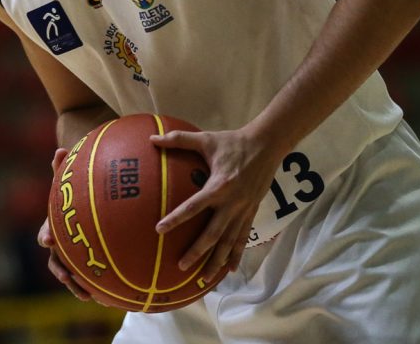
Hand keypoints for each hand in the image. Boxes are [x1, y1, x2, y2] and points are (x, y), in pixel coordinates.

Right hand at [38, 147, 91, 300]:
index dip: (46, 236)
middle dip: (62, 272)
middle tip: (69, 278)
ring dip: (77, 286)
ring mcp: (73, 254)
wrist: (79, 200)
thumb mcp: (70, 177)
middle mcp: (61, 243)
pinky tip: (112, 296)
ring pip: (72, 274)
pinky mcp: (86, 262)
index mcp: (54, 225)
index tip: (48, 240)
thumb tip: (60, 150)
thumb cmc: (75, 187)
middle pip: (56, 260)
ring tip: (89, 297)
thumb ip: (64, 168)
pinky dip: (98, 287)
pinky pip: (91, 277)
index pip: (46, 232)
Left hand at [150, 126, 279, 283]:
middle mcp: (232, 202)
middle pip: (213, 233)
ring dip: (216, 261)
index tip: (159, 229)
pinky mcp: (252, 212)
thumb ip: (179, 140)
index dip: (176, 218)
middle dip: (197, 251)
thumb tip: (152, 138)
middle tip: (181, 266)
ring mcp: (243, 210)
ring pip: (229, 241)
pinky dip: (236, 255)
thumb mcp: (206, 139)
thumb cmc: (233, 142)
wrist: (267, 146)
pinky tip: (229, 270)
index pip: (194, 206)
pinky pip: (243, 238)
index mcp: (219, 186)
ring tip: (204, 279)